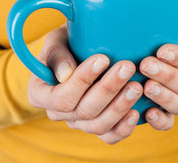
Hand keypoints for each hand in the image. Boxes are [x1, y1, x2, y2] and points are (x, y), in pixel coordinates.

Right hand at [27, 24, 142, 143]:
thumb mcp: (56, 40)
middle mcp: (58, 113)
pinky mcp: (97, 126)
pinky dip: (124, 128)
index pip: (61, 97)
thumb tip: (66, 74)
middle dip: (108, 89)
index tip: (103, 59)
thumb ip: (56, 55)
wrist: (80, 51)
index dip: (82, 81)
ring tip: (136, 86)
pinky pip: (109, 136)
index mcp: (41, 94)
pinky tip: (136, 112)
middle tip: (127, 67)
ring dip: (119, 107)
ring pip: (98, 125)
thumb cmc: (67, 43)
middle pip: (83, 111)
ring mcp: (78, 123)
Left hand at [139, 15, 177, 129]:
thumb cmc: (170, 30)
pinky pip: (169, 122)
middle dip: (167, 75)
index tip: (161, 51)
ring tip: (146, 86)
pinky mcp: (167, 110)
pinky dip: (160, 120)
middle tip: (146, 65)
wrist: (155, 43)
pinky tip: (148, 113)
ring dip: (164, 96)